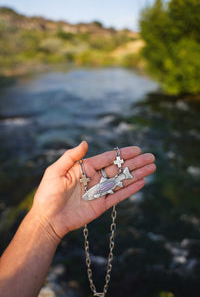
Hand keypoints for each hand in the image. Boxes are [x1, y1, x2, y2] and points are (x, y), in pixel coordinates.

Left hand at [32, 141, 155, 238]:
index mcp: (85, 168)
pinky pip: (118, 196)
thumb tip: (85, 142)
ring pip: (122, 181)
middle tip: (151, 157)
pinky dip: (130, 190)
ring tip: (152, 168)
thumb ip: (71, 157)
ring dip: (137, 174)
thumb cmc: (48, 193)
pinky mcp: (101, 205)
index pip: (108, 158)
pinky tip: (142, 182)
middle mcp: (95, 178)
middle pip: (119, 169)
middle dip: (135, 163)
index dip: (122, 154)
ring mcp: (99, 192)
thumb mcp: (56, 171)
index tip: (137, 149)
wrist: (47, 218)